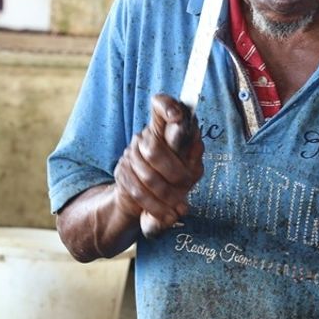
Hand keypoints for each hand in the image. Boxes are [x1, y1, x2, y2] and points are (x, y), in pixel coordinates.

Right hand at [112, 94, 203, 237]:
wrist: (149, 201)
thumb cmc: (176, 179)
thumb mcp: (191, 168)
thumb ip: (193, 154)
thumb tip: (195, 144)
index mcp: (167, 127)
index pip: (159, 105)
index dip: (166, 107)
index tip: (177, 117)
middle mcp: (147, 135)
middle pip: (153, 147)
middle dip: (174, 172)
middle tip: (187, 184)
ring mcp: (132, 153)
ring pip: (146, 173)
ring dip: (167, 195)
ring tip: (179, 208)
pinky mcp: (122, 172)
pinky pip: (138, 191)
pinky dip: (156, 206)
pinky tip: (168, 214)